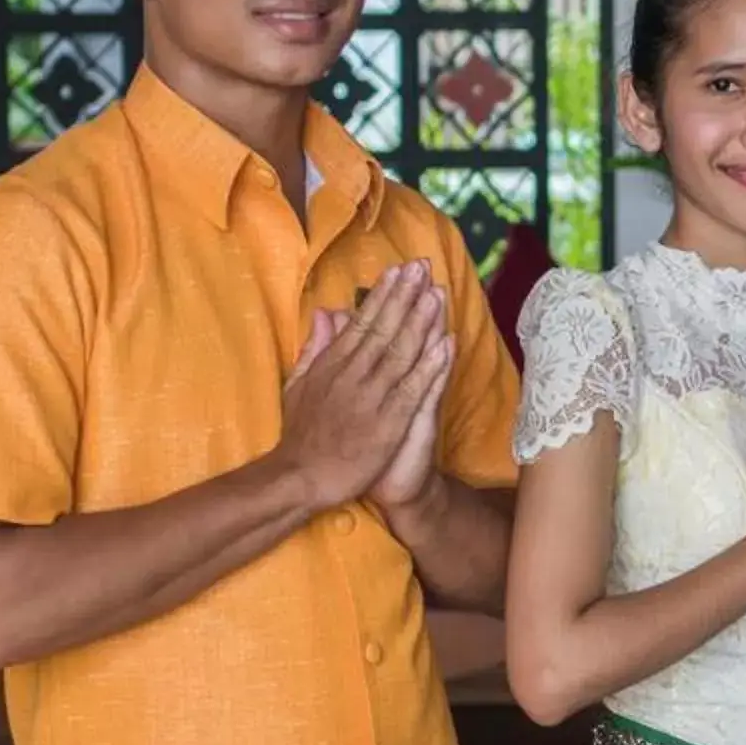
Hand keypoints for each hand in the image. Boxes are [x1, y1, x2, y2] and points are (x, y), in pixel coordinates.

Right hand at [277, 260, 446, 511]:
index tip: (401, 271)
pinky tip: (445, 344)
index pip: (363, 322)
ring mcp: (372, 397)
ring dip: (421, 321)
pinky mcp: (388, 421)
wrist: (302, 477)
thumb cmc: (303, 432)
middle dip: (406, 296)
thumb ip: (316, 346)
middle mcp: (353, 374)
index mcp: (332, 363)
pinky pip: (414, 388)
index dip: (385, 295)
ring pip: (401, 352)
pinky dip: (430, 365)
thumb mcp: (300, 383)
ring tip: (437, 293)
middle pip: (385, 328)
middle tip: (424, 267)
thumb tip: (328, 311)